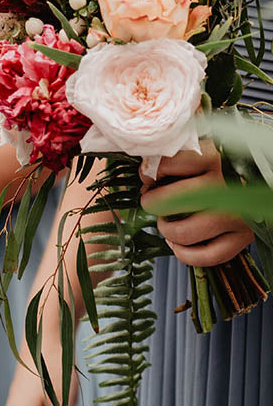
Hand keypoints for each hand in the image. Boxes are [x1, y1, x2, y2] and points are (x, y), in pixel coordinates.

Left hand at [140, 142, 253, 265]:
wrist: (266, 181)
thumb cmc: (229, 164)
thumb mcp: (207, 149)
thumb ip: (179, 155)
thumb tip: (146, 171)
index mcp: (215, 157)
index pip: (169, 164)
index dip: (149, 173)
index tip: (146, 177)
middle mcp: (226, 187)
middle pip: (171, 200)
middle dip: (152, 203)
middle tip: (150, 201)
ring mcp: (236, 215)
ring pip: (185, 233)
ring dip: (166, 230)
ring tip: (165, 222)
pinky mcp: (242, 238)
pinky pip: (206, 256)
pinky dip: (184, 254)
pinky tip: (177, 243)